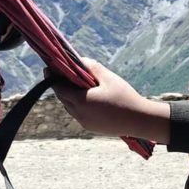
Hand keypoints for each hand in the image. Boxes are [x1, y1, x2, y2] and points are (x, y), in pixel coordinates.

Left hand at [50, 59, 170, 143]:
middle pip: (63, 98)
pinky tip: (86, 98)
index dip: (53, 77)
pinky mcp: (91, 128)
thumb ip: (92, 67)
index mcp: (81, 101)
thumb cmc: (125, 97)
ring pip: (70, 107)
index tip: (48, 68)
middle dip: (60, 86)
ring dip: (69, 96)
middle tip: (60, 74)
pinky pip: (79, 114)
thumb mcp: (109, 78)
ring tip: (73, 85)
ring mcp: (84, 123)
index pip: (59, 88)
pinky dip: (78, 105)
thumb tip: (80, 60)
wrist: (140, 120)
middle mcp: (79, 114)